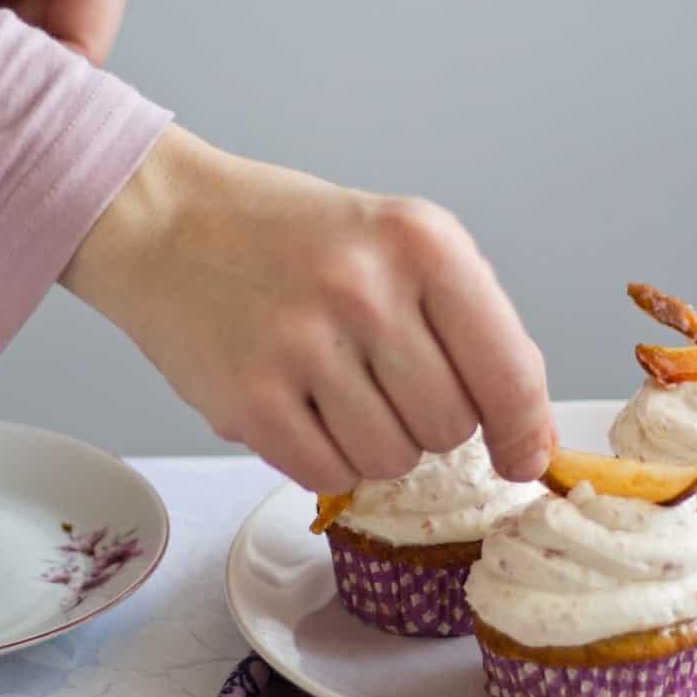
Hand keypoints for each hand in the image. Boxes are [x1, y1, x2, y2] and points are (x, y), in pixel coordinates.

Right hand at [61, 126, 554, 491]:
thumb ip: (469, 323)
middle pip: (450, 427)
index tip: (523, 456)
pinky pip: (327, 475)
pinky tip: (299, 406)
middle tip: (383, 379)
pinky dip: (324, 458)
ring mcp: (301, 344)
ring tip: (336, 388)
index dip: (523, 429)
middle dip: (429, 422)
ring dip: (375, 444)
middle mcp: (365, 288)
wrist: (169, 221)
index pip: (507, 370)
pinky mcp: (247, 398)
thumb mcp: (397, 241)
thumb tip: (527, 433)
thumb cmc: (294, 239)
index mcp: (421, 241)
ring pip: (392, 460)